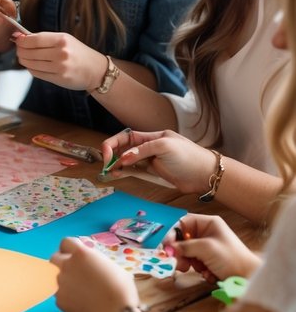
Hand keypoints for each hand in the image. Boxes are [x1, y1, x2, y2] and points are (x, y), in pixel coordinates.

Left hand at [13, 30, 106, 90]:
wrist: (95, 70)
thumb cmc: (78, 53)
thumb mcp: (65, 39)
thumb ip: (44, 38)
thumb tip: (20, 37)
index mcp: (62, 40)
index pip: (33, 39)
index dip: (21, 40)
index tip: (17, 39)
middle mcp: (61, 53)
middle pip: (29, 52)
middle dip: (20, 50)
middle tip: (19, 49)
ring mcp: (60, 67)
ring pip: (31, 63)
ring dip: (23, 60)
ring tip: (24, 57)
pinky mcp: (58, 79)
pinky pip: (36, 73)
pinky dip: (31, 69)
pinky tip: (33, 65)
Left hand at [51, 236, 139, 311]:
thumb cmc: (121, 291)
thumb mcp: (112, 267)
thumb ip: (96, 262)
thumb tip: (92, 264)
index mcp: (81, 254)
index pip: (66, 242)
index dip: (70, 249)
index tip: (76, 255)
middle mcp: (67, 265)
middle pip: (55, 258)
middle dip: (62, 262)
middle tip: (73, 271)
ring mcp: (61, 283)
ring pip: (55, 276)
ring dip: (64, 280)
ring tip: (77, 289)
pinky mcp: (59, 300)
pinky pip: (59, 294)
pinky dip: (66, 297)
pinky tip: (78, 302)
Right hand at [99, 129, 218, 195]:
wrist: (205, 174)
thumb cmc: (188, 156)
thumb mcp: (165, 147)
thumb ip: (143, 151)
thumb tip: (123, 158)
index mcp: (151, 137)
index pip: (126, 137)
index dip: (113, 144)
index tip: (106, 154)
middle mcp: (149, 148)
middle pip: (124, 149)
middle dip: (112, 155)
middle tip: (106, 165)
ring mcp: (151, 161)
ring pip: (128, 161)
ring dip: (117, 165)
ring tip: (110, 172)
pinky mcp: (154, 173)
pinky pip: (135, 172)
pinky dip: (125, 173)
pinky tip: (119, 175)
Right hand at [162, 213, 259, 282]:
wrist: (250, 278)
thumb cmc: (231, 258)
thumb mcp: (206, 248)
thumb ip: (185, 246)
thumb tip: (167, 248)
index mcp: (208, 223)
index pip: (182, 223)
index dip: (172, 233)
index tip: (165, 246)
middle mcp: (207, 232)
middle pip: (183, 239)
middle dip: (180, 251)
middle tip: (178, 263)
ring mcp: (208, 247)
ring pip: (188, 252)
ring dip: (189, 262)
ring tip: (197, 270)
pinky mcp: (210, 260)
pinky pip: (195, 262)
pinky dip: (198, 269)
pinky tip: (208, 274)